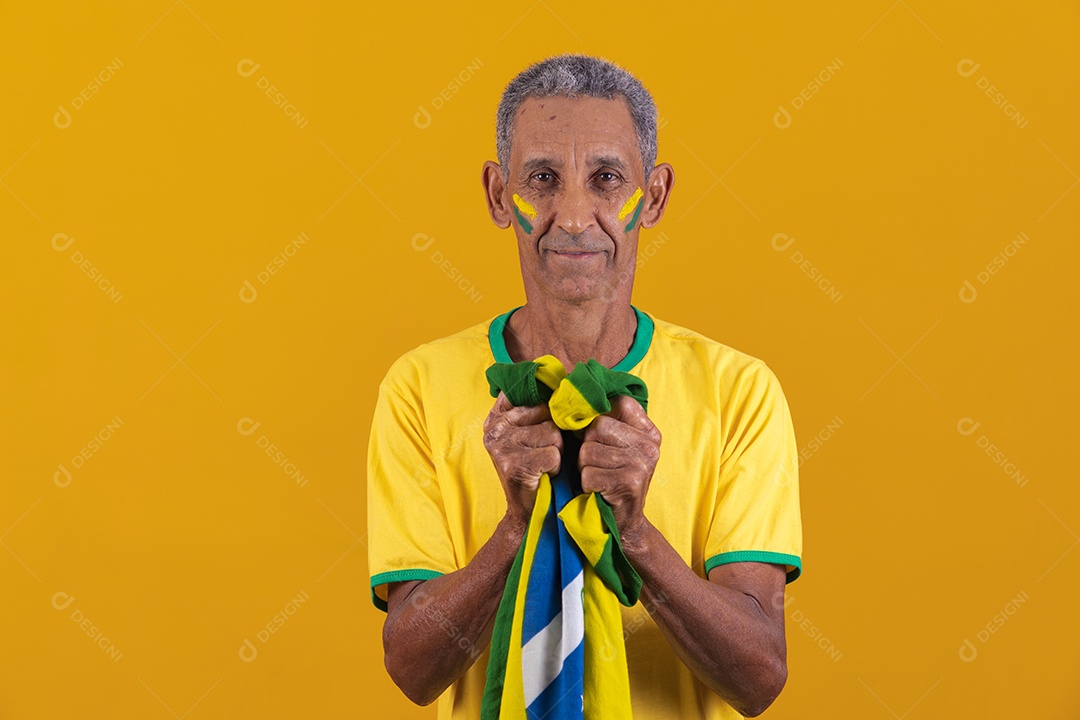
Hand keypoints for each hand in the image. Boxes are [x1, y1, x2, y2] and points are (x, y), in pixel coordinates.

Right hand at [483, 391, 563, 525]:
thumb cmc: (538, 467)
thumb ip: (538, 406)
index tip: (550, 412)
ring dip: (556, 450)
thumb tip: (560, 376)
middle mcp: (494, 428)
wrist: (529, 511)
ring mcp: (500, 446)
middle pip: (546, 412)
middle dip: (554, 432)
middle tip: (543, 450)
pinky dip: (555, 465)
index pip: (526, 389)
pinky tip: (545, 474)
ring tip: (544, 463)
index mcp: (497, 416)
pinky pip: (552, 453)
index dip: (546, 399)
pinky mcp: (513, 465)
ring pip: (552, 433)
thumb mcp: (532, 432)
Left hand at [578, 395, 661, 537]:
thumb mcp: (617, 446)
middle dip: (588, 446)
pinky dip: (586, 483)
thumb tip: (575, 398)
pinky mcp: (628, 484)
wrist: (624, 523)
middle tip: (598, 464)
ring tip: (598, 477)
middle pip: (597, 427)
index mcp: (649, 432)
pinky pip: (588, 473)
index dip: (598, 415)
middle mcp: (650, 446)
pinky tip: (598, 490)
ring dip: (585, 467)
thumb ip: (607, 421)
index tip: (595, 433)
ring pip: (588, 450)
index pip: (619, 403)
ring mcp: (641, 464)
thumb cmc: (612, 478)